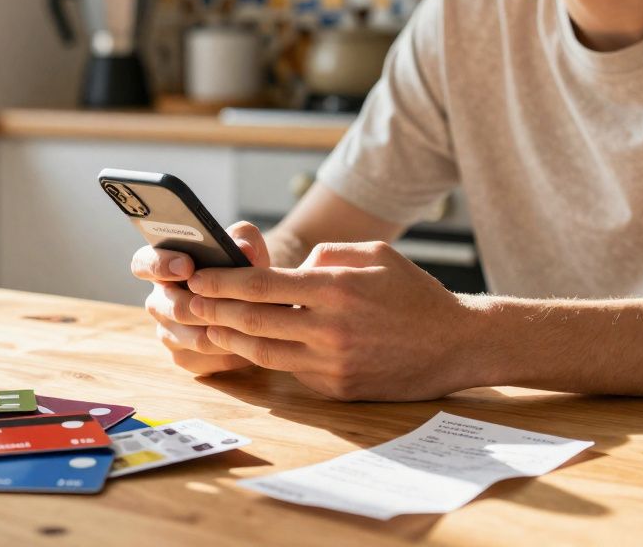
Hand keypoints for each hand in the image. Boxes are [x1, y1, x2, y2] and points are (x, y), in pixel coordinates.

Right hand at [131, 222, 270, 375]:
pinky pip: (204, 360)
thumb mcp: (244, 244)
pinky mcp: (182, 356)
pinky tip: (250, 344)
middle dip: (208, 307)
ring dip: (226, 332)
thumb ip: (243, 238)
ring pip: (195, 338)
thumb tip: (243, 249)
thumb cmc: (240, 266)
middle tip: (236, 304)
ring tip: (253, 325)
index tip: (188, 266)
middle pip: (175, 308)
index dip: (161, 265)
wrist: (254, 301)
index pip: (143, 263)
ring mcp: (167, 331)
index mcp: (163, 266)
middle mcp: (158, 300)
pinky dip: (230, 353)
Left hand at [186, 241, 491, 400]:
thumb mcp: (373, 254)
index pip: (263, 285)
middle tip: (186, 301)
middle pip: (253, 321)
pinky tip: (250, 344)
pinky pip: (291, 370)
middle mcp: (330, 329)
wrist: (456, 344)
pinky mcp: (338, 388)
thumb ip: (325, 255)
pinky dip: (269, 355)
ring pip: (263, 352)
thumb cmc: (412, 293)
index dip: (223, 282)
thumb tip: (288, 270)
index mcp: (336, 289)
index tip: (198, 276)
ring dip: (229, 339)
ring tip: (206, 324)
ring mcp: (333, 363)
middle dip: (213, 310)